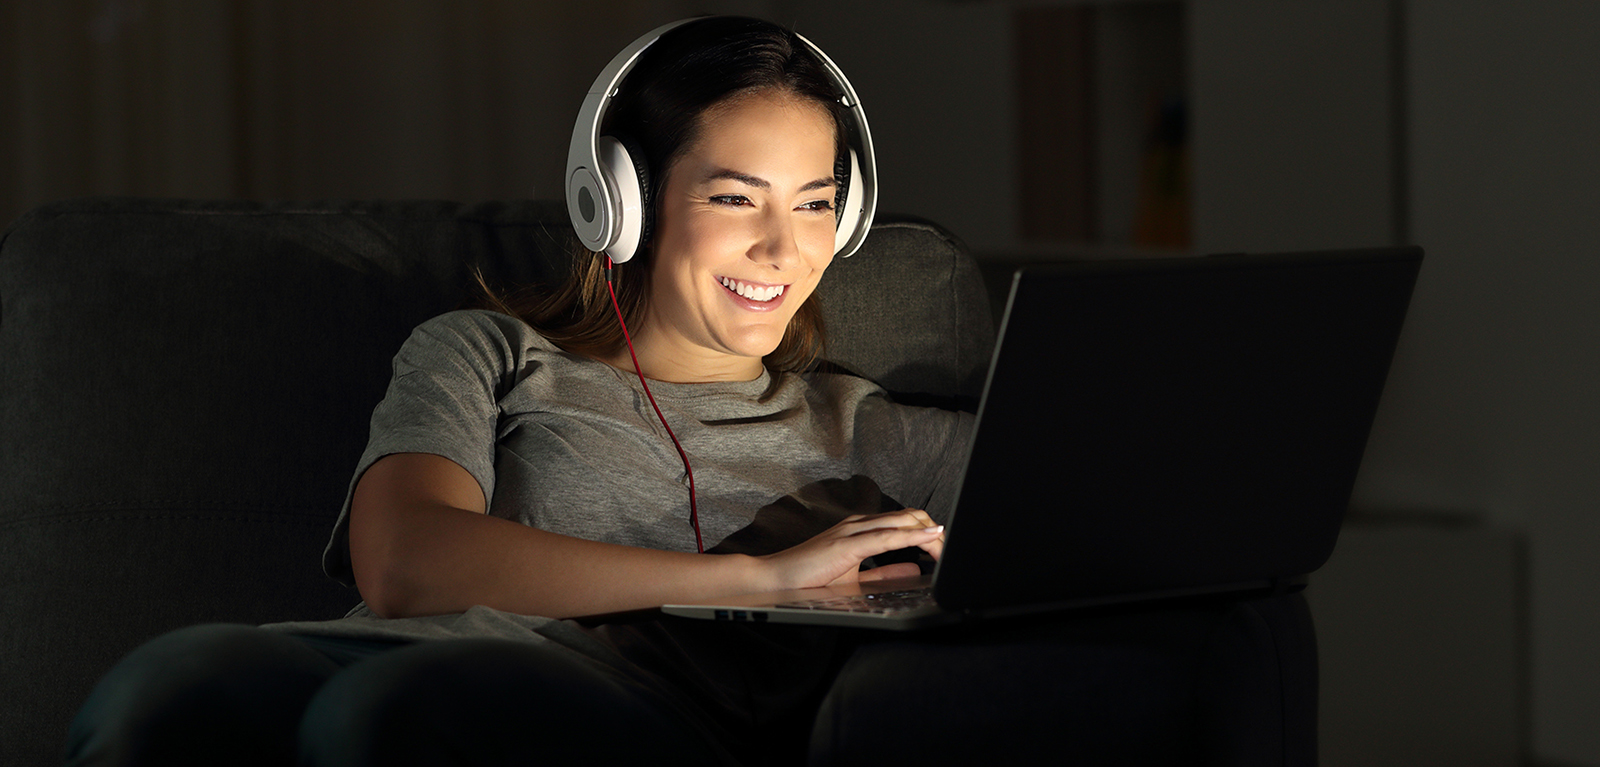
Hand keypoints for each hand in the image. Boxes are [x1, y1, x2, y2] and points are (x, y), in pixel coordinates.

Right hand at [756, 509, 943, 590]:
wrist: (777, 579)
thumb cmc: (810, 578)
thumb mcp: (856, 578)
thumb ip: (885, 573)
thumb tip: (915, 570)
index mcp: (863, 529)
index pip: (907, 522)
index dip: (930, 534)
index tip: (945, 553)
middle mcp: (860, 523)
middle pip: (912, 517)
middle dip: (936, 533)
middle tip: (951, 554)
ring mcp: (853, 530)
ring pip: (903, 523)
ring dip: (930, 535)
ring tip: (948, 547)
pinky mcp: (848, 544)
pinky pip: (887, 536)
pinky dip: (912, 537)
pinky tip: (930, 539)